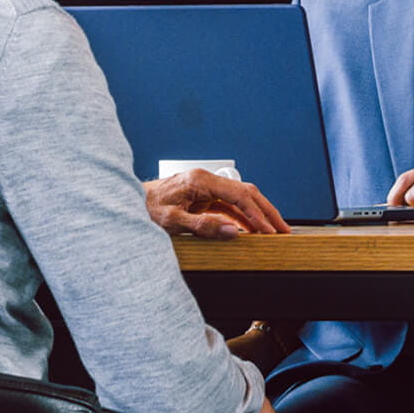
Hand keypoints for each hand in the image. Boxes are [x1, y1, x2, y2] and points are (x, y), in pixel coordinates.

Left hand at [143, 169, 290, 237]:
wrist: (130, 203)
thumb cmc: (146, 209)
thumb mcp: (173, 222)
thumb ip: (203, 226)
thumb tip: (233, 230)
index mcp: (200, 181)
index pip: (239, 195)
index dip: (257, 214)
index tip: (269, 230)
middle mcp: (206, 181)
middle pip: (246, 193)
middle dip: (267, 211)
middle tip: (283, 229)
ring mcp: (206, 189)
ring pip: (241, 199)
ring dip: (258, 215)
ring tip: (273, 231)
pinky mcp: (203, 198)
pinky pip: (230, 206)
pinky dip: (243, 218)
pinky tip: (252, 230)